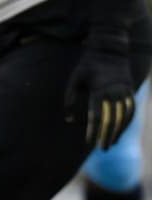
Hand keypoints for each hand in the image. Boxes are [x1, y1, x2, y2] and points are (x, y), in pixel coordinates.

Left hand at [65, 32, 135, 149]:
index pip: (96, 117)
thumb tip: (69, 120)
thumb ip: (69, 98)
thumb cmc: (87, 66)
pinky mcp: (130, 91)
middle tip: (101, 149)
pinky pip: (130, 111)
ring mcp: (124, 92)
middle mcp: (113, 92)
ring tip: (110, 143)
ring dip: (118, 132)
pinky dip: (127, 123)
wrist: (109, 50)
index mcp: (98, 90)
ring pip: (123, 118)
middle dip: (106, 136)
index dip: (93, 131)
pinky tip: (121, 131)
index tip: (89, 142)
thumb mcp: (74, 79)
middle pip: (111, 120)